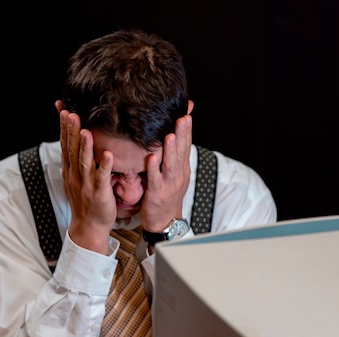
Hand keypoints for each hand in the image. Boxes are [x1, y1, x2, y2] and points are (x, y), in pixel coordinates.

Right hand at [56, 100, 116, 253]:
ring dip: (84, 146)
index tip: (64, 110)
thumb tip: (76, 145)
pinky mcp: (99, 192)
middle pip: (71, 149)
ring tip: (85, 130)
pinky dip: (104, 165)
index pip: (65, 145)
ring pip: (84, 161)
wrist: (89, 226)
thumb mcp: (77, 179)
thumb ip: (77, 162)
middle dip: (70, 131)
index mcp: (70, 170)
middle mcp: (75, 175)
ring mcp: (86, 183)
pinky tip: (108, 154)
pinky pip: (102, 177)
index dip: (64, 128)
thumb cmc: (86, 202)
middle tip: (70, 113)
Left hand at [140, 114, 192, 231]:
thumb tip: (173, 137)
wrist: (166, 221)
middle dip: (183, 134)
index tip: (187, 113)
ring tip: (170, 135)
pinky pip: (155, 180)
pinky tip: (151, 158)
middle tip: (183, 118)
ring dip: (171, 149)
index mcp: (182, 168)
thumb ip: (174, 156)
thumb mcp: (175, 174)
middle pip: (181, 151)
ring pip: (171, 164)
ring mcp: (169, 184)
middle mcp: (178, 174)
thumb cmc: (167, 196)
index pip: (186, 145)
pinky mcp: (157, 193)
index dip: (187, 130)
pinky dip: (154, 169)